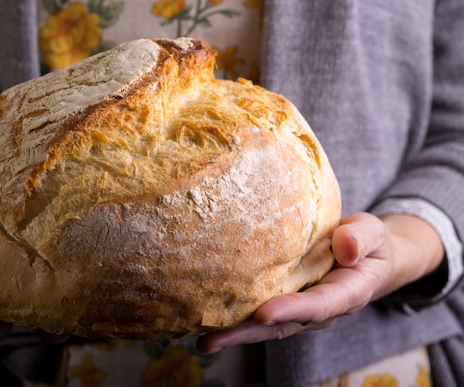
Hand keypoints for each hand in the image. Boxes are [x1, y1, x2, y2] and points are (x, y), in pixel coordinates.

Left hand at [196, 212, 444, 353]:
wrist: (364, 255)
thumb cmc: (367, 242)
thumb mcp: (372, 234)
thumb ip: (362, 239)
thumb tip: (345, 246)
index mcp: (346, 294)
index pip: (317, 306)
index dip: (291, 311)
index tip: (263, 314)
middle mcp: (319, 310)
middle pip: (281, 326)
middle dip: (247, 334)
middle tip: (212, 341)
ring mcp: (300, 310)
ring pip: (266, 326)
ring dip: (235, 334)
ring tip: (202, 341)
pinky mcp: (285, 301)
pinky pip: (260, 313)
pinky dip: (236, 319)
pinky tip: (208, 319)